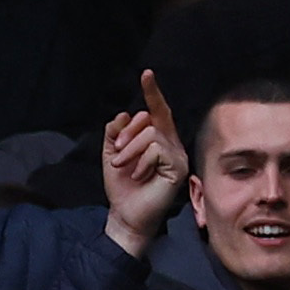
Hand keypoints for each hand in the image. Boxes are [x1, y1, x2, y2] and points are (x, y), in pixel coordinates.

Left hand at [99, 74, 189, 253]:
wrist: (126, 215)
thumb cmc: (123, 187)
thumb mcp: (112, 155)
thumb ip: (115, 133)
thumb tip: (123, 114)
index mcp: (157, 138)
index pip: (156, 111)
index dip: (152, 92)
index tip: (146, 74)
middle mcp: (170, 143)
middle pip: (151, 119)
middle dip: (128, 133)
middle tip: (115, 154)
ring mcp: (176, 155)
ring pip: (152, 133)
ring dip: (130, 149)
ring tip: (122, 167)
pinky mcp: (177, 167)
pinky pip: (157, 149)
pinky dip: (141, 162)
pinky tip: (139, 176)